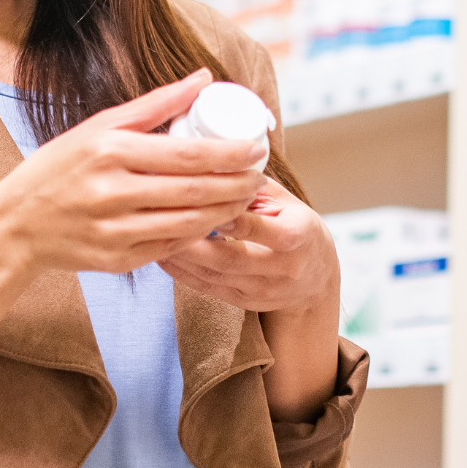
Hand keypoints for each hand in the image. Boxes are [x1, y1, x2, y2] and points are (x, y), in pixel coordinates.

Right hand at [0, 69, 267, 278]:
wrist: (15, 225)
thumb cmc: (61, 167)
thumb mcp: (100, 126)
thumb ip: (155, 104)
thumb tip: (204, 79)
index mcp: (111, 151)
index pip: (189, 153)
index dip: (231, 154)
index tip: (257, 147)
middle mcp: (113, 192)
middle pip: (197, 191)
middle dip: (239, 184)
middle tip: (261, 174)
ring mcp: (115, 231)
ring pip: (191, 224)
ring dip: (227, 212)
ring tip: (246, 197)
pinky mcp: (117, 260)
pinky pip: (172, 247)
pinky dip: (198, 234)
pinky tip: (214, 221)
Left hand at [160, 176, 339, 316]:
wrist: (315, 280)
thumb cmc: (297, 228)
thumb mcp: (288, 202)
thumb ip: (254, 188)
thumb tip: (214, 165)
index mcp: (297, 236)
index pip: (259, 228)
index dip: (229, 218)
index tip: (200, 201)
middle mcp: (281, 267)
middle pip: (230, 257)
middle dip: (192, 241)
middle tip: (160, 218)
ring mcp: (262, 289)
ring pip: (213, 275)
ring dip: (179, 256)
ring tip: (151, 234)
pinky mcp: (244, 302)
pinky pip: (206, 288)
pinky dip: (181, 272)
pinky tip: (160, 254)